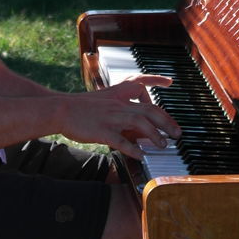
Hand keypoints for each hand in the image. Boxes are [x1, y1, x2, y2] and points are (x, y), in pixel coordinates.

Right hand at [64, 75, 180, 158]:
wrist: (61, 109)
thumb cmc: (82, 107)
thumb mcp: (104, 101)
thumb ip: (121, 108)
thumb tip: (138, 123)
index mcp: (118, 95)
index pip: (142, 85)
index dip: (157, 83)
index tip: (169, 83)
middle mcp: (118, 104)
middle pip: (149, 110)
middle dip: (167, 121)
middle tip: (178, 133)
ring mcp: (111, 117)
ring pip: (140, 123)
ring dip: (155, 135)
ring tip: (163, 145)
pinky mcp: (102, 131)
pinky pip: (121, 141)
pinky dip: (133, 149)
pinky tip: (141, 155)